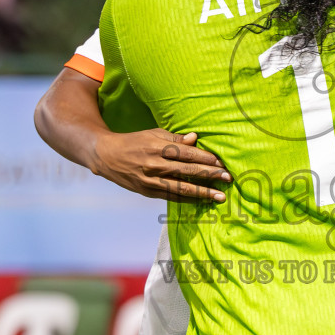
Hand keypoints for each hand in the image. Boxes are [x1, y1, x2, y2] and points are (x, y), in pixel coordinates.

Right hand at [91, 130, 230, 202]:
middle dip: (210, 175)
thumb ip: (175, 138)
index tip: (221, 162)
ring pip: (181, 188)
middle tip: (228, 178)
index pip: (186, 153)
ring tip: (219, 197)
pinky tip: (201, 201)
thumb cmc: (134, 141)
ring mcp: (151, 180)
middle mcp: (155, 164)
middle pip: (187, 171)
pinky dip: (188, 199)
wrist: (107, 156)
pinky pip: (171, 196)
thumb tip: (195, 138)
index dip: (205, 158)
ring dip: (203, 192)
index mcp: (157, 147)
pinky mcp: (148, 192)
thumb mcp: (153, 134)